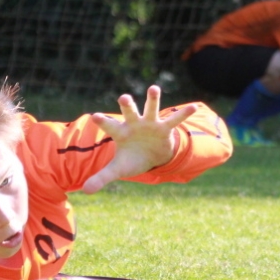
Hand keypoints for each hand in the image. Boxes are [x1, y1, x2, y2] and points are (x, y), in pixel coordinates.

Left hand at [82, 85, 197, 193]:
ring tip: (154, 88)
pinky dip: (184, 114)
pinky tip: (194, 107)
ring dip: (152, 99)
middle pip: (130, 112)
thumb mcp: (117, 169)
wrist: (152, 157)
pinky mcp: (164, 128)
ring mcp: (150, 124)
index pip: (109, 125)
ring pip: (151, 109)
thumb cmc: (131, 159)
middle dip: (127, 105)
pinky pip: (174, 120)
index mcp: (121, 132)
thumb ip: (102, 177)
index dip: (103, 121)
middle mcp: (134, 124)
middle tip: (123, 97)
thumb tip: (85, 191)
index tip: (94, 116)